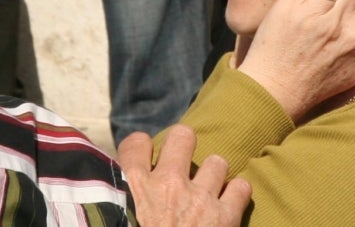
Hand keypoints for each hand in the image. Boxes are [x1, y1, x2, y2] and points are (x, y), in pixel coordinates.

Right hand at [117, 129, 252, 226]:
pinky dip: (236, 196)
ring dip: (212, 177)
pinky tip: (227, 207)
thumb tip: (118, 202)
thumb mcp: (112, 220)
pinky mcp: (225, 217)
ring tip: (206, 194)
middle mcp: (168, 185)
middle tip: (181, 166)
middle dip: (183, 148)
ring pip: (217, 162)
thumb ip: (118, 205)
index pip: (136, 143)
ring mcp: (200, 198)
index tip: (144, 159)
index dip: (141, 149)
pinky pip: (242, 187)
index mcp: (133, 188)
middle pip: (183, 136)